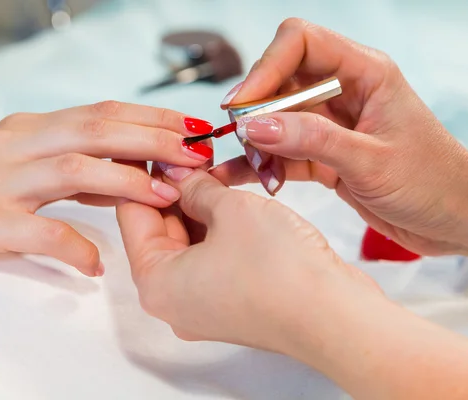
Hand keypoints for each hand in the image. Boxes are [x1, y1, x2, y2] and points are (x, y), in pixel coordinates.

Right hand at [0, 102, 212, 284]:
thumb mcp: (22, 171)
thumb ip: (73, 170)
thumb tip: (131, 176)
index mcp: (29, 129)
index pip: (101, 112)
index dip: (152, 119)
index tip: (192, 130)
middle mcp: (13, 144)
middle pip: (96, 129)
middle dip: (153, 139)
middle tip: (196, 154)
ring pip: (73, 168)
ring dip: (127, 181)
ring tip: (166, 197)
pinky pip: (40, 232)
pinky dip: (75, 247)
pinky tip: (97, 263)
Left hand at [116, 165, 380, 355]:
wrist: (336, 316)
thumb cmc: (281, 271)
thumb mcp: (230, 209)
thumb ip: (196, 187)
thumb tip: (177, 172)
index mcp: (155, 283)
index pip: (131, 214)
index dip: (142, 174)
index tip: (155, 146)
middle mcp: (173, 299)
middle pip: (159, 229)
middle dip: (174, 188)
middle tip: (188, 152)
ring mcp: (203, 303)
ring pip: (188, 241)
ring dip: (198, 205)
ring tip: (211, 169)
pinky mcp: (231, 301)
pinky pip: (212, 255)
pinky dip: (217, 227)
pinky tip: (229, 198)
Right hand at [216, 18, 467, 256]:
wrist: (454, 220)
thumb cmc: (433, 182)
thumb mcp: (370, 161)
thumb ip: (312, 140)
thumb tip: (255, 126)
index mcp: (364, 73)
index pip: (300, 43)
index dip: (266, 67)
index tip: (241, 104)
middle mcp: (343, 92)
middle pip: (280, 82)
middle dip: (256, 112)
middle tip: (244, 141)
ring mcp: (331, 125)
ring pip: (275, 121)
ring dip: (257, 145)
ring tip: (257, 171)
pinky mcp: (323, 156)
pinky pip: (282, 153)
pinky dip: (261, 165)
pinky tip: (239, 178)